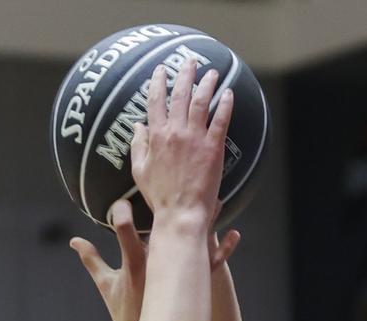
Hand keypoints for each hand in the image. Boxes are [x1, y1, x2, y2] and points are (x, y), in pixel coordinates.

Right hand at [70, 205, 240, 320]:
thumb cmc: (123, 310)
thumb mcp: (106, 284)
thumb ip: (91, 260)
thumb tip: (75, 241)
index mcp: (134, 262)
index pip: (125, 230)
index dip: (122, 213)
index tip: (122, 201)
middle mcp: (157, 264)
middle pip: (163, 228)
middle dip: (167, 206)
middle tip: (171, 184)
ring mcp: (175, 273)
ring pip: (192, 241)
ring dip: (203, 219)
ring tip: (213, 198)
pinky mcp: (189, 282)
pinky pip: (211, 263)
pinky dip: (223, 249)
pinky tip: (234, 234)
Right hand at [129, 58, 235, 225]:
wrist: (180, 213)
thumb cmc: (159, 196)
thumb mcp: (139, 171)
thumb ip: (137, 146)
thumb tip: (137, 126)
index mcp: (156, 137)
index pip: (155, 102)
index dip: (158, 83)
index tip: (161, 70)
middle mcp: (175, 133)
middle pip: (180, 95)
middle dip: (185, 74)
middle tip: (190, 61)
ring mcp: (195, 139)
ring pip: (201, 103)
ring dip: (207, 84)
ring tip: (212, 72)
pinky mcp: (213, 148)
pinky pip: (220, 121)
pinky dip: (225, 104)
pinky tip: (228, 93)